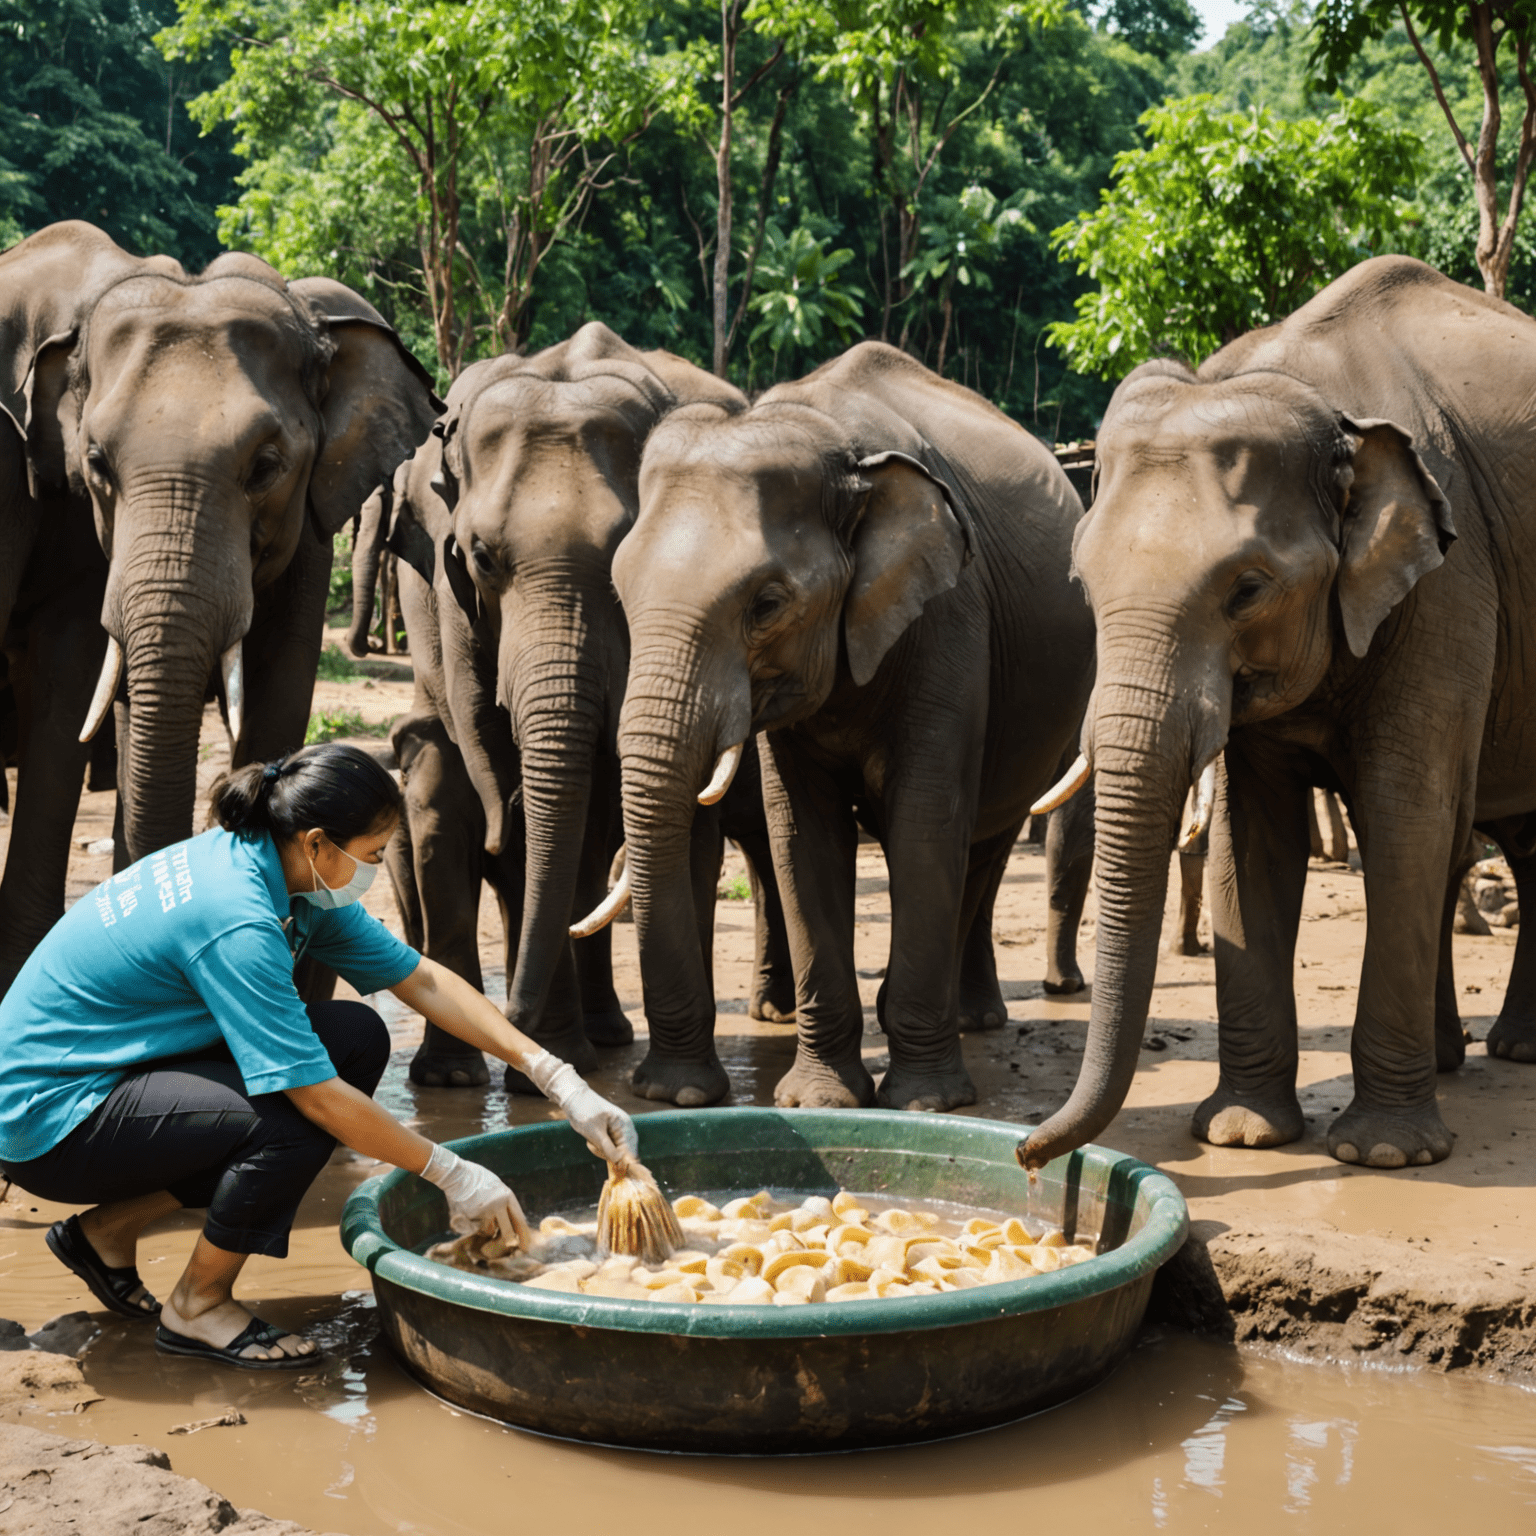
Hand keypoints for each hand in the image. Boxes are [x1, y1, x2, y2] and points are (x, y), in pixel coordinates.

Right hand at [419, 1145, 531, 1244]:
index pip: (519, 1219)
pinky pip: (475, 1228)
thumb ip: (504, 1203)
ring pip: (488, 1232)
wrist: (457, 1175)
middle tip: (511, 1250)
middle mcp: (499, 1204)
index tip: (526, 1246)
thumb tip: (511, 1224)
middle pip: (508, 1232)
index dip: (523, 1235)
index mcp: (507, 1196)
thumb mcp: (497, 1188)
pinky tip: (469, 1212)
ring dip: (485, 1230)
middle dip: (509, 1243)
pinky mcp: (471, 1216)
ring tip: (479, 1215)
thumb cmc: (477, 1180)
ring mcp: (485, 1211)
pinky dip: (474, 1225)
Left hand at [524, 1052, 638, 1162]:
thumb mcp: (594, 1132)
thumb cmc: (584, 1112)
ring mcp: (619, 1131)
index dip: (623, 1163)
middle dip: (608, 1155)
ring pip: (615, 1153)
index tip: (611, 1167)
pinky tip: (592, 1140)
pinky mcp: (611, 1133)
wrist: (574, 1098)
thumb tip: (621, 1162)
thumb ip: (608, 1148)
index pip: (631, 1152)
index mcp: (625, 1125)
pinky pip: (609, 1148)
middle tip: (594, 1146)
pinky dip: (600, 1148)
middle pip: (624, 1154)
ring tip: (591, 1141)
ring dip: (602, 1151)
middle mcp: (625, 1128)